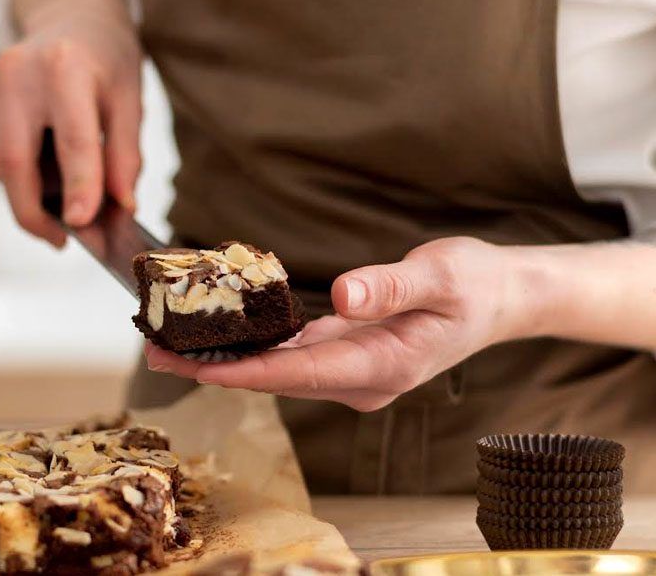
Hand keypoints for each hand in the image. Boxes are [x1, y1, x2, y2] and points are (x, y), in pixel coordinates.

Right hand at [0, 0, 141, 245]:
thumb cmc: (104, 59)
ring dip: (29, 195)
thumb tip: (121, 205)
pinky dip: (21, 176)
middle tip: (59, 240)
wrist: (71, 19)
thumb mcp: (129, 100)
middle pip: (15, 162)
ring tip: (62, 200)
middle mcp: (19, 76)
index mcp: (66, 69)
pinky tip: (45, 169)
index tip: (82, 224)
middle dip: (33, 213)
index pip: (73, 141)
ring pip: (0, 165)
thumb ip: (126, 156)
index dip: (78, 188)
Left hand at [144, 238, 538, 411]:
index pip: (303, 373)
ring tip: (168, 346)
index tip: (198, 368)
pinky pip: (292, 356)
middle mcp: (363, 379)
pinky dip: (253, 347)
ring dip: (227, 360)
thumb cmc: (475, 285)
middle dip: (217, 369)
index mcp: (386, 366)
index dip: (248, 372)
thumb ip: (392, 286)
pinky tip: (217, 334)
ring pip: (280, 370)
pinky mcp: (347, 356)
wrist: (501, 300)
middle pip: (279, 379)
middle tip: (155, 356)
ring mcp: (354, 372)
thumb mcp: (443, 276)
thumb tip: (343, 296)